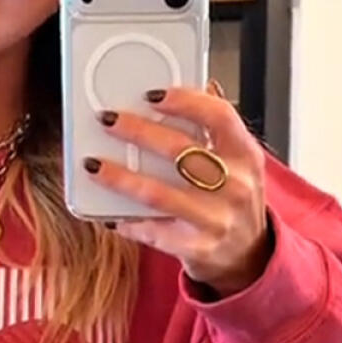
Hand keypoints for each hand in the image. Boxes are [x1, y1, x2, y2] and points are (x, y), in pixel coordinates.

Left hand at [87, 84, 271, 297]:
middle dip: (138, 131)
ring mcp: (215, 220)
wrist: (248, 258)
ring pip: (157, 193)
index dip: (185, 101)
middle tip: (108, 119)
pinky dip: (126, 221)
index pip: (219, 116)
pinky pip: (151, 231)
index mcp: (246, 156)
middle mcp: (234, 186)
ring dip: (120, 177)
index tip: (152, 94)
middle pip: (180, 150)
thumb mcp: (240, 162)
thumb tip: (200, 84)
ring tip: (93, 164)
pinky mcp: (195, 248)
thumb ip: (219, 128)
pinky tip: (107, 213)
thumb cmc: (235, 202)